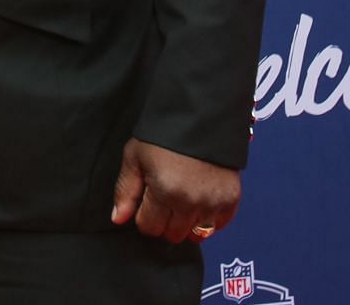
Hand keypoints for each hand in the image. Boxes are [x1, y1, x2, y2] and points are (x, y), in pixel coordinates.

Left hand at [109, 138, 239, 242]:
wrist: (200, 116)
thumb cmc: (162, 135)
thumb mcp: (135, 157)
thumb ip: (125, 191)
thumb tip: (118, 220)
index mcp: (165, 191)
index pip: (150, 227)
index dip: (144, 215)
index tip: (147, 199)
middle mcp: (191, 202)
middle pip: (172, 235)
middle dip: (163, 221)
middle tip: (163, 197)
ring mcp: (214, 202)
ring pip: (195, 234)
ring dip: (185, 222)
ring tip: (181, 198)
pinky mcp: (231, 199)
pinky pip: (218, 226)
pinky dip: (207, 218)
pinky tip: (199, 200)